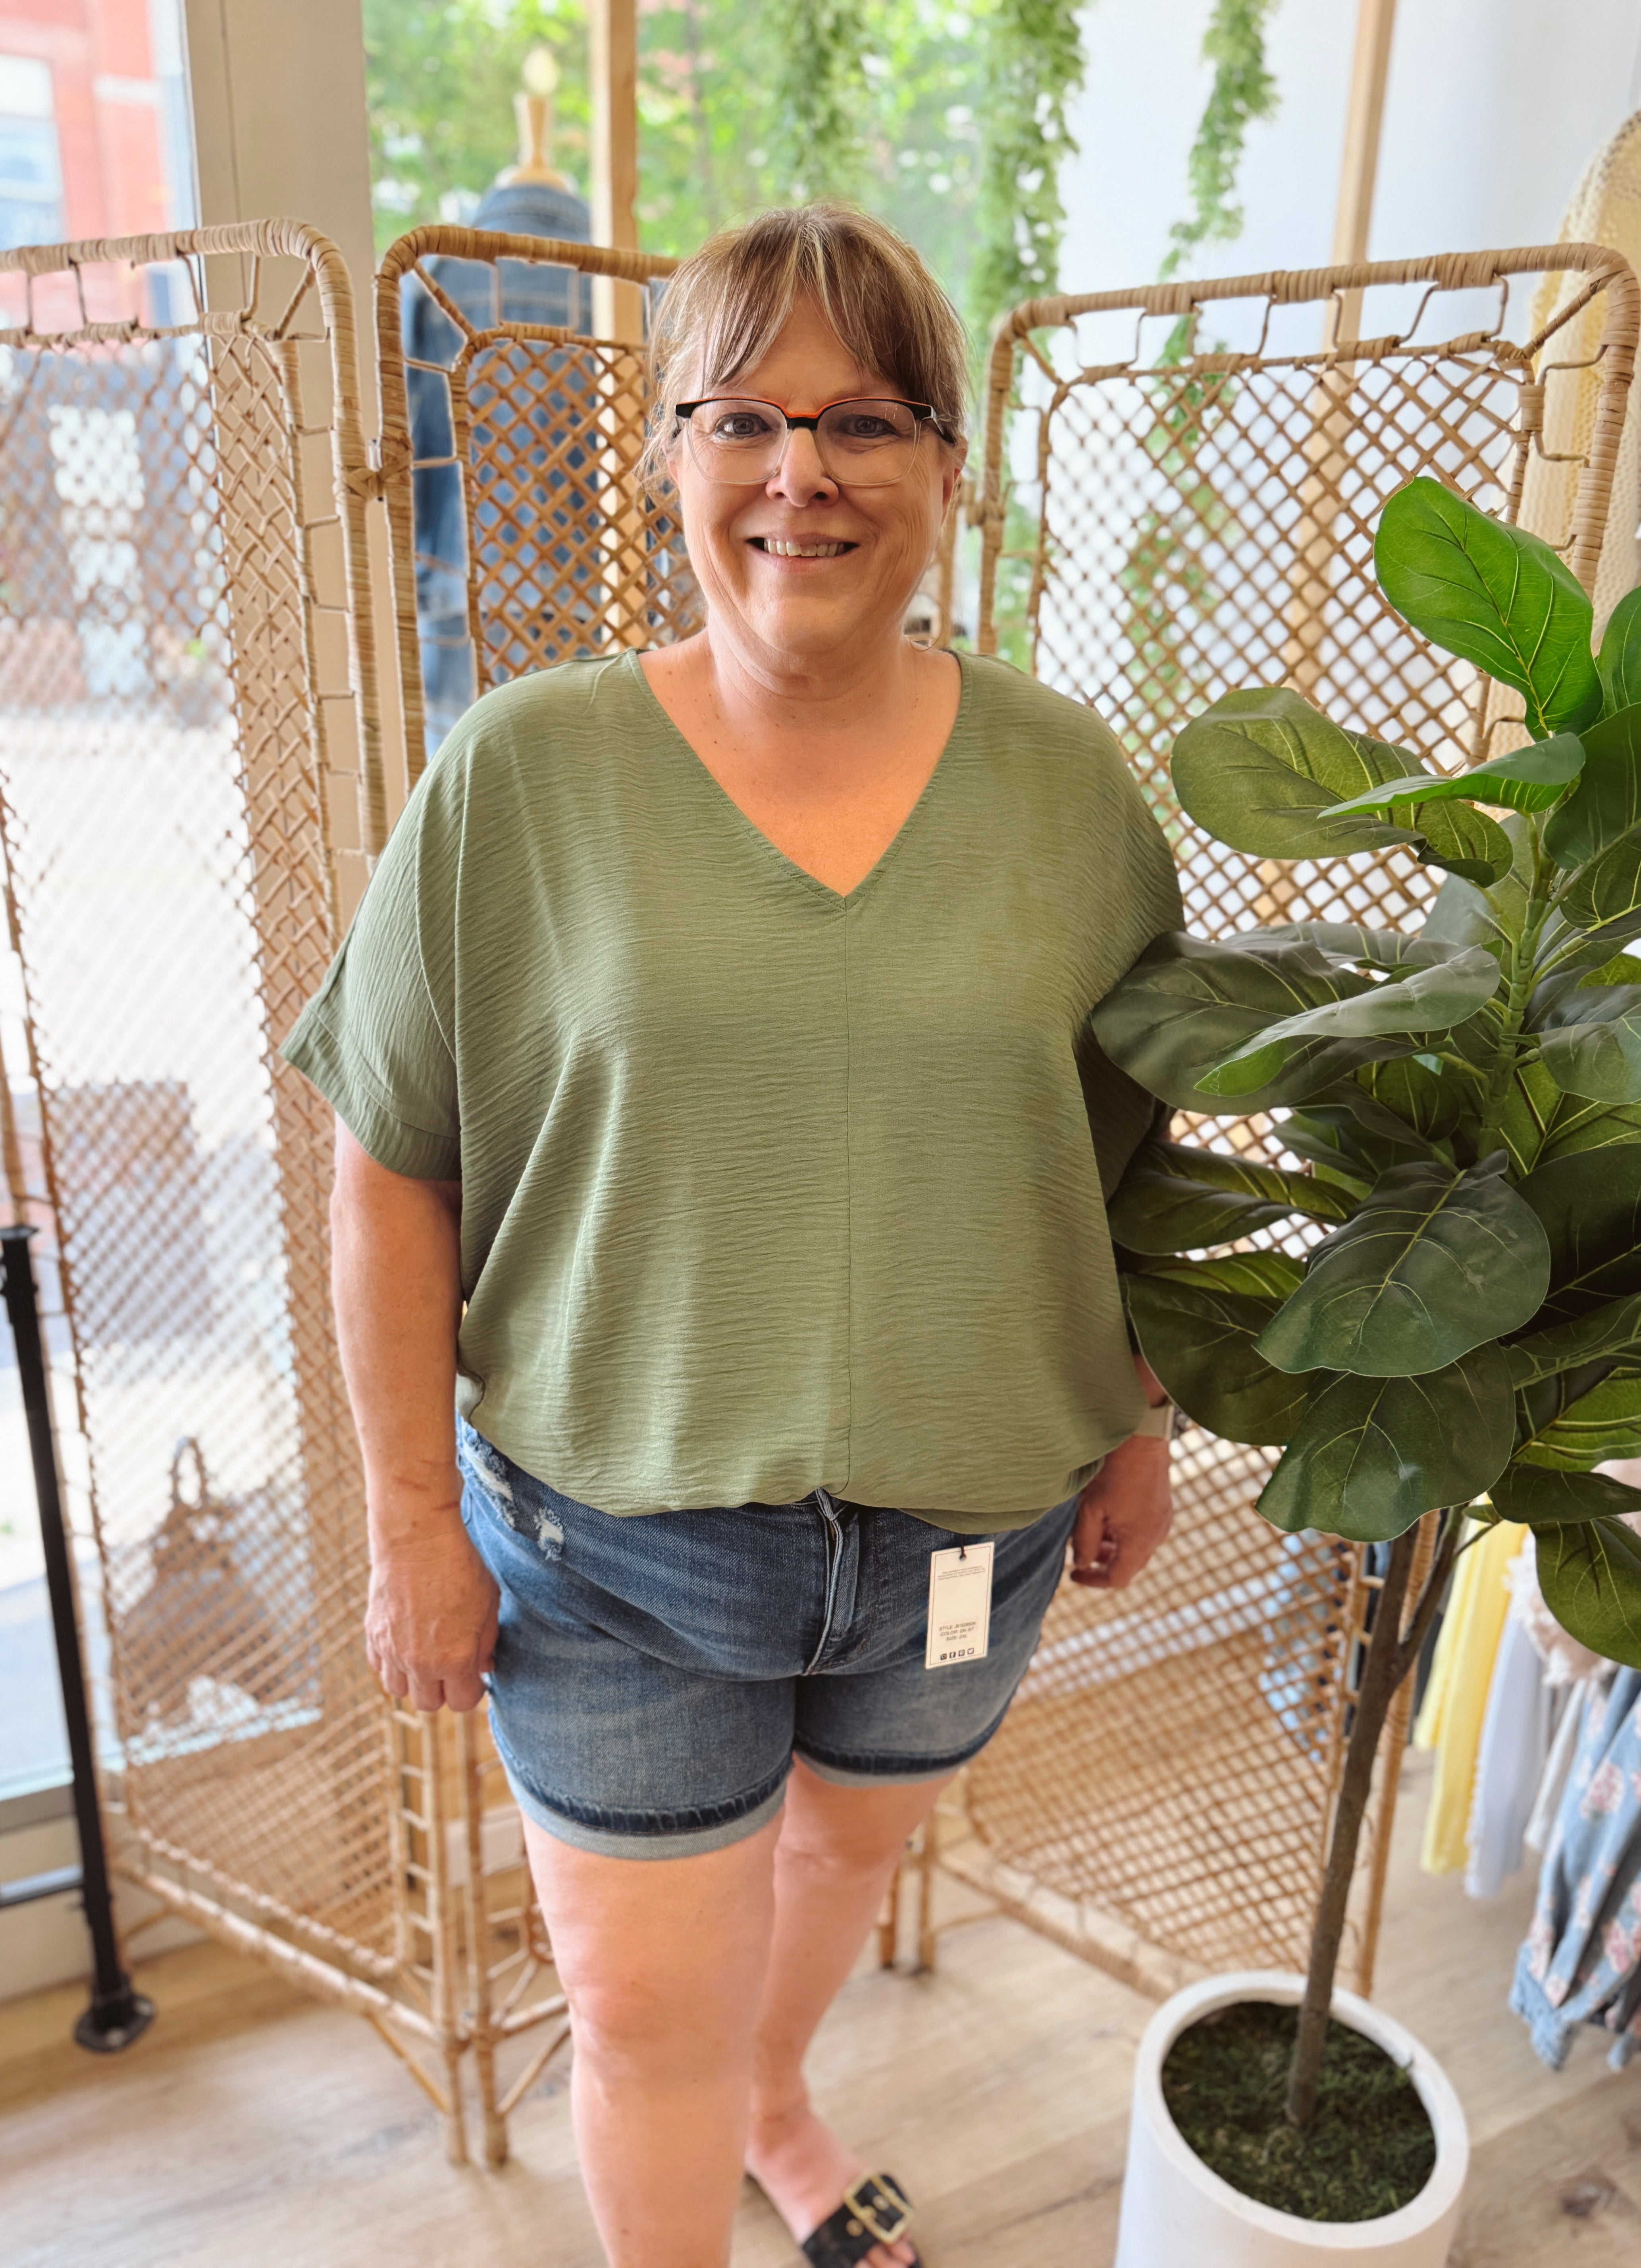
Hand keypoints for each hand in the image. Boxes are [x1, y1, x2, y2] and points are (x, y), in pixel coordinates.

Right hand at [364, 1508, 498, 1712]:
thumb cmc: (460, 1567)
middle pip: (428, 1704)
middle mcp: (420, 1663)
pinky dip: (391, 1662)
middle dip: (442, 1689)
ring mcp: (392, 1651)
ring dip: (413, 1680)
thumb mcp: (489, 1604)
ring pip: (399, 1690)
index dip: (471, 1689)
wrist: (418, 1539)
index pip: (462, 1702)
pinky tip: (404, 1641)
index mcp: (455, 1659)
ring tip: (425, 1655)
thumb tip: (483, 1668)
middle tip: (449, 1665)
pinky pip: (379, 1667)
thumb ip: (486, 1643)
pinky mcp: (373, 1635)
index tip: (472, 1672)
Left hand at [1068, 1431, 1172, 1591]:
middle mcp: (1156, 1536)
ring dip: (1114, 1549)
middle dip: (1103, 1564)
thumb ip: (1084, 1542)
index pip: (1116, 1578)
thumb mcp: (1090, 1509)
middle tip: (1082, 1554)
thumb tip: (1081, 1564)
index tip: (1074, 1575)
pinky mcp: (1163, 1509)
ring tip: (1094, 1534)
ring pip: (1137, 1550)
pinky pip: (1145, 1534)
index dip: (1092, 1581)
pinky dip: (1126, 1535)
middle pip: (1129, 1566)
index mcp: (1139, 1541)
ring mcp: (1163, 1522)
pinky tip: (1110, 1519)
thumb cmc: (1114, 1472)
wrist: (1141, 1439)